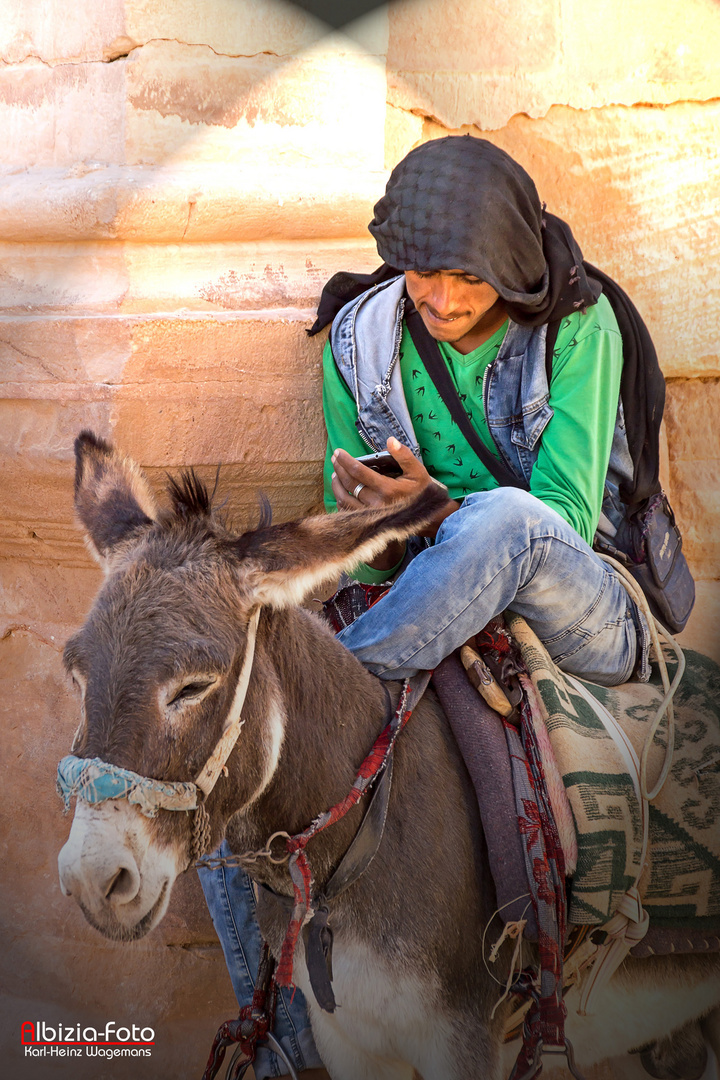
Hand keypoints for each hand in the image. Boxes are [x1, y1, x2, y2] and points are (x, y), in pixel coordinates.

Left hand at [331, 438, 458, 540]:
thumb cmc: (421, 492)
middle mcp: (377, 503)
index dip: (346, 460)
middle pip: (350, 484)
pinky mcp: (369, 523)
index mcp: (387, 489)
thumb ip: (403, 455)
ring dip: (337, 485)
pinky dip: (341, 501)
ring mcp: (371, 515)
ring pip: (345, 499)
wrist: (427, 518)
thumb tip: (390, 440)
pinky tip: (340, 491)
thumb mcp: (417, 471)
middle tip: (334, 458)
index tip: (338, 452)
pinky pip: (348, 512)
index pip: (359, 472)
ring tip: (335, 473)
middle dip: (339, 469)